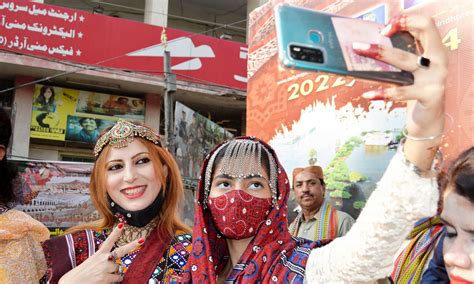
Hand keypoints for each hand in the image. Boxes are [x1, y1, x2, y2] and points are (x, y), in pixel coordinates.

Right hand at [58, 224, 142, 283]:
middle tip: (142, 240)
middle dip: (133, 245)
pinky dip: (113, 281)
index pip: (108, 241)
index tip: (122, 224)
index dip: (116, 233)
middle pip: (121, 251)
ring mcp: (106, 269)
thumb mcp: (90, 263)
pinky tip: (104, 281)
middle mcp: (103, 260)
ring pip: (118, 270)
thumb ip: (102, 261)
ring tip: (102, 276)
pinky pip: (117, 279)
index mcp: (98, 254)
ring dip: (114, 273)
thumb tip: (116, 265)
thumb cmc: (80, 275)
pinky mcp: (106, 279)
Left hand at [353, 14, 447, 168]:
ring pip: (405, 60)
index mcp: (434, 49)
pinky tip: (368, 94)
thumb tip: (366, 48)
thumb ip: (396, 58)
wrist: (429, 120)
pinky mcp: (430, 94)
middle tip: (360, 43)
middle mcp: (439, 60)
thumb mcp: (407, 72)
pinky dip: (384, 93)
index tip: (384, 28)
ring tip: (360, 51)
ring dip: (381, 53)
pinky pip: (403, 92)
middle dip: (391, 33)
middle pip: (416, 37)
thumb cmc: (414, 91)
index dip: (407, 21)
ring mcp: (436, 77)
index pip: (425, 25)